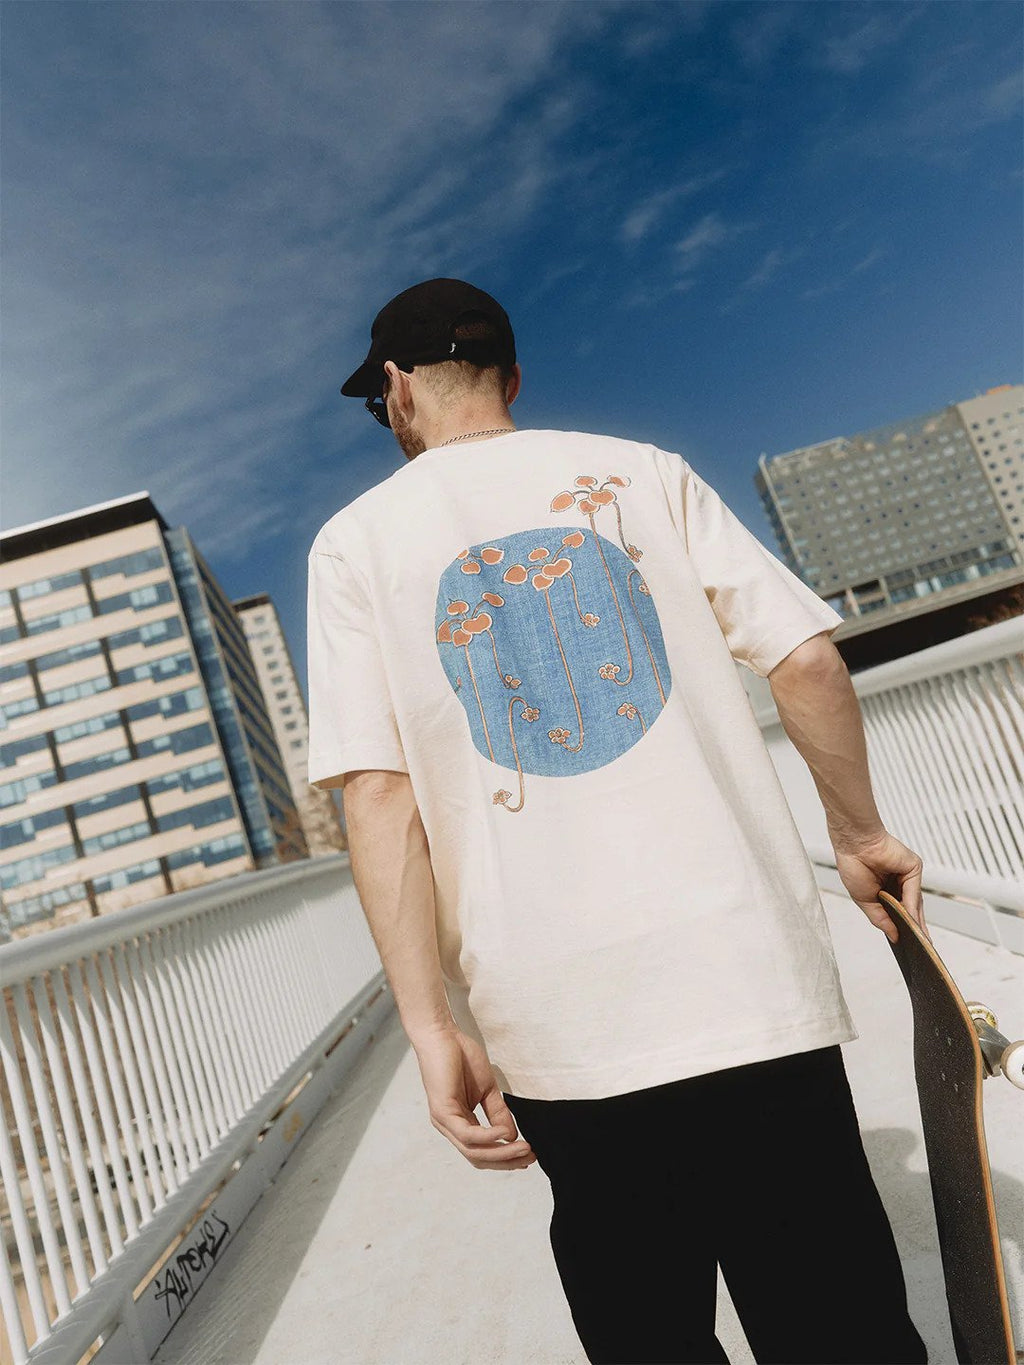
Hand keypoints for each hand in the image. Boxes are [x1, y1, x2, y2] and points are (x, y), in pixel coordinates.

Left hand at [412, 1027, 536, 1170]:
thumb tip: (512, 1136)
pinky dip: (488, 1137)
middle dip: (506, 1161)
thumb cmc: (460, 1056)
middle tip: (530, 1158)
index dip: (505, 1157)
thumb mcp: (487, 1089)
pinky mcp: (442, 1111)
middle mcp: (450, 1127)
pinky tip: (504, 1133)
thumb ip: (498, 1112)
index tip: (528, 1155)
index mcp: (460, 1122)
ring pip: (473, 1151)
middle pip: (478, 1158)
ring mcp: (444, 1121)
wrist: (442, 1034)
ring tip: (524, 1148)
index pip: (482, 1151)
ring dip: (501, 1153)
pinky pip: (467, 1134)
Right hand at [832, 829, 930, 944]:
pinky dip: (912, 907)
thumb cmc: (853, 865)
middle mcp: (899, 882)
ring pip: (915, 902)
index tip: (909, 946)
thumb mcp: (864, 900)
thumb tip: (894, 936)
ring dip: (916, 922)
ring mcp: (907, 875)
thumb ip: (880, 919)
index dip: (903, 928)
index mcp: (886, 888)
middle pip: (911, 909)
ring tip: (919, 941)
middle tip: (921, 948)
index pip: (899, 911)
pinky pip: (914, 892)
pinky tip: (910, 921)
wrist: (854, 844)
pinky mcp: (914, 867)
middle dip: (915, 929)